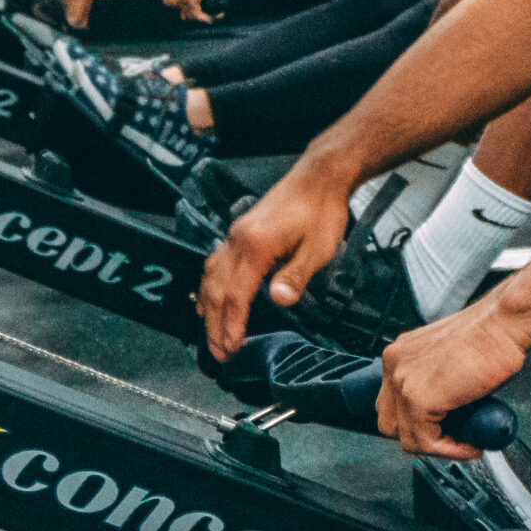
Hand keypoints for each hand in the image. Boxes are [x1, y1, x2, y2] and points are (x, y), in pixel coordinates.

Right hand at [198, 162, 357, 357]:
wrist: (319, 177)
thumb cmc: (322, 210)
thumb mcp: (318, 247)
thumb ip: (296, 275)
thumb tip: (278, 300)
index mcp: (255, 246)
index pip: (236, 294)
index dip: (231, 324)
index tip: (230, 347)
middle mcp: (238, 240)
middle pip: (217, 290)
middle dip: (215, 324)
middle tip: (218, 352)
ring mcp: (236, 235)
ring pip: (211, 277)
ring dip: (209, 308)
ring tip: (211, 334)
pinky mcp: (240, 232)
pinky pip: (215, 263)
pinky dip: (209, 286)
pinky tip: (209, 297)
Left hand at [376, 293, 530, 458]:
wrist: (502, 325)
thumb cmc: (489, 338)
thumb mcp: (451, 362)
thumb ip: (438, 385)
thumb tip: (447, 414)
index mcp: (400, 355)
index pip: (391, 404)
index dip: (415, 423)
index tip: (440, 429)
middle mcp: (395, 365)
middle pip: (389, 423)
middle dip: (420, 437)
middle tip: (449, 439)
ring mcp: (402, 381)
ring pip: (406, 437)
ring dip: (437, 447)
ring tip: (463, 443)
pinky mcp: (417, 399)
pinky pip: (425, 441)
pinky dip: (448, 450)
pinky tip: (468, 445)